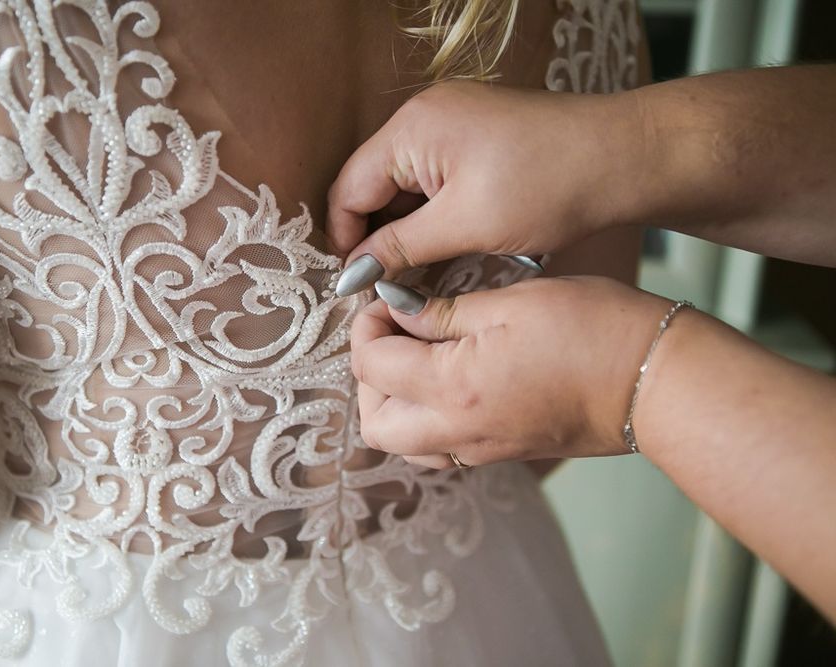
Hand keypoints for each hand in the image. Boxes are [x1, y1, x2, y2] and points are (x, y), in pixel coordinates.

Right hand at [327, 81, 638, 294]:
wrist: (625, 157)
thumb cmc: (550, 185)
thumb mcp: (466, 225)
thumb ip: (399, 249)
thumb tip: (353, 274)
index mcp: (412, 128)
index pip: (349, 188)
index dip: (347, 240)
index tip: (359, 284)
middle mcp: (424, 116)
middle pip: (373, 185)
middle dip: (377, 236)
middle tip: (390, 285)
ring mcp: (450, 123)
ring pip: (403, 187)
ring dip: (407, 229)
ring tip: (421, 272)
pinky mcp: (474, 137)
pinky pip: (432, 179)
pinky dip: (432, 215)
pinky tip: (446, 247)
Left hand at [349, 276, 671, 467]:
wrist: (656, 383)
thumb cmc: (593, 331)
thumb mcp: (509, 303)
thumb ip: (441, 311)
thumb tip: (395, 307)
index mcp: (453, 388)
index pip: (372, 364)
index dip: (369, 325)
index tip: (390, 299)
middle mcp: (458, 431)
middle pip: (374, 422)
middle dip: (368, 375)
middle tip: (392, 334)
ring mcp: (480, 451)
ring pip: (402, 445)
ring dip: (391, 404)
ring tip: (415, 359)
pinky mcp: (500, 454)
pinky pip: (437, 451)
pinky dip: (422, 423)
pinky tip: (444, 384)